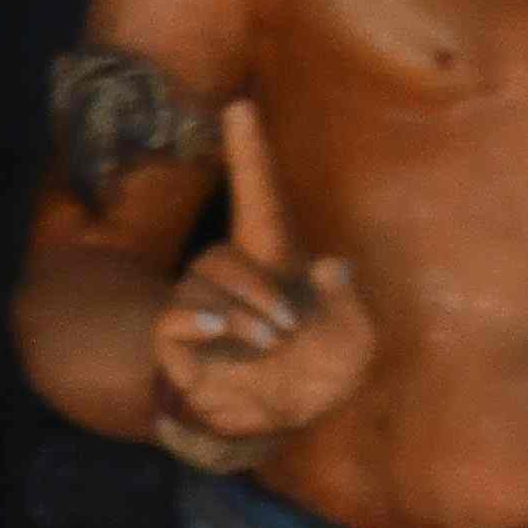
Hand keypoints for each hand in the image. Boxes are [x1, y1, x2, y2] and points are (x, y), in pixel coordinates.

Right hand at [150, 101, 378, 448]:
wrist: (280, 421)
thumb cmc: (319, 371)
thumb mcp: (352, 340)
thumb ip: (345, 304)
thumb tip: (331, 266)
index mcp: (275, 260)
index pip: (257, 197)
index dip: (248, 153)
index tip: (239, 106)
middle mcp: (233, 276)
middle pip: (226, 256)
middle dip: (260, 288)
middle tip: (289, 328)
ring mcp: (202, 307)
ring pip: (204, 284)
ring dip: (243, 312)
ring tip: (268, 344)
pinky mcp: (178, 341)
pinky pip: (174, 316)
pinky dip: (198, 320)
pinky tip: (222, 334)